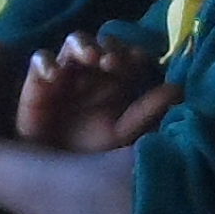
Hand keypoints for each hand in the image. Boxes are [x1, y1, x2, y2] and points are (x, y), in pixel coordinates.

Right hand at [16, 32, 173, 151]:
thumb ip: (147, 110)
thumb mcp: (122, 134)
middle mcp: (93, 70)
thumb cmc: (91, 150)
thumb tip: (176, 90)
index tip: (139, 61)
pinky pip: (40, 60)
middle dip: (110, 47)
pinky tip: (55, 75)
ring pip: (74, 42)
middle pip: (104, 43)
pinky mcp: (38, 79)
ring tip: (90, 57)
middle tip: (112, 61)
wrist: (54, 171)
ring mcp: (67, 71)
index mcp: (117, 79)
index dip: (133, 53)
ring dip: (83, 44)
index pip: (129, 54)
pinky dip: (47, 62)